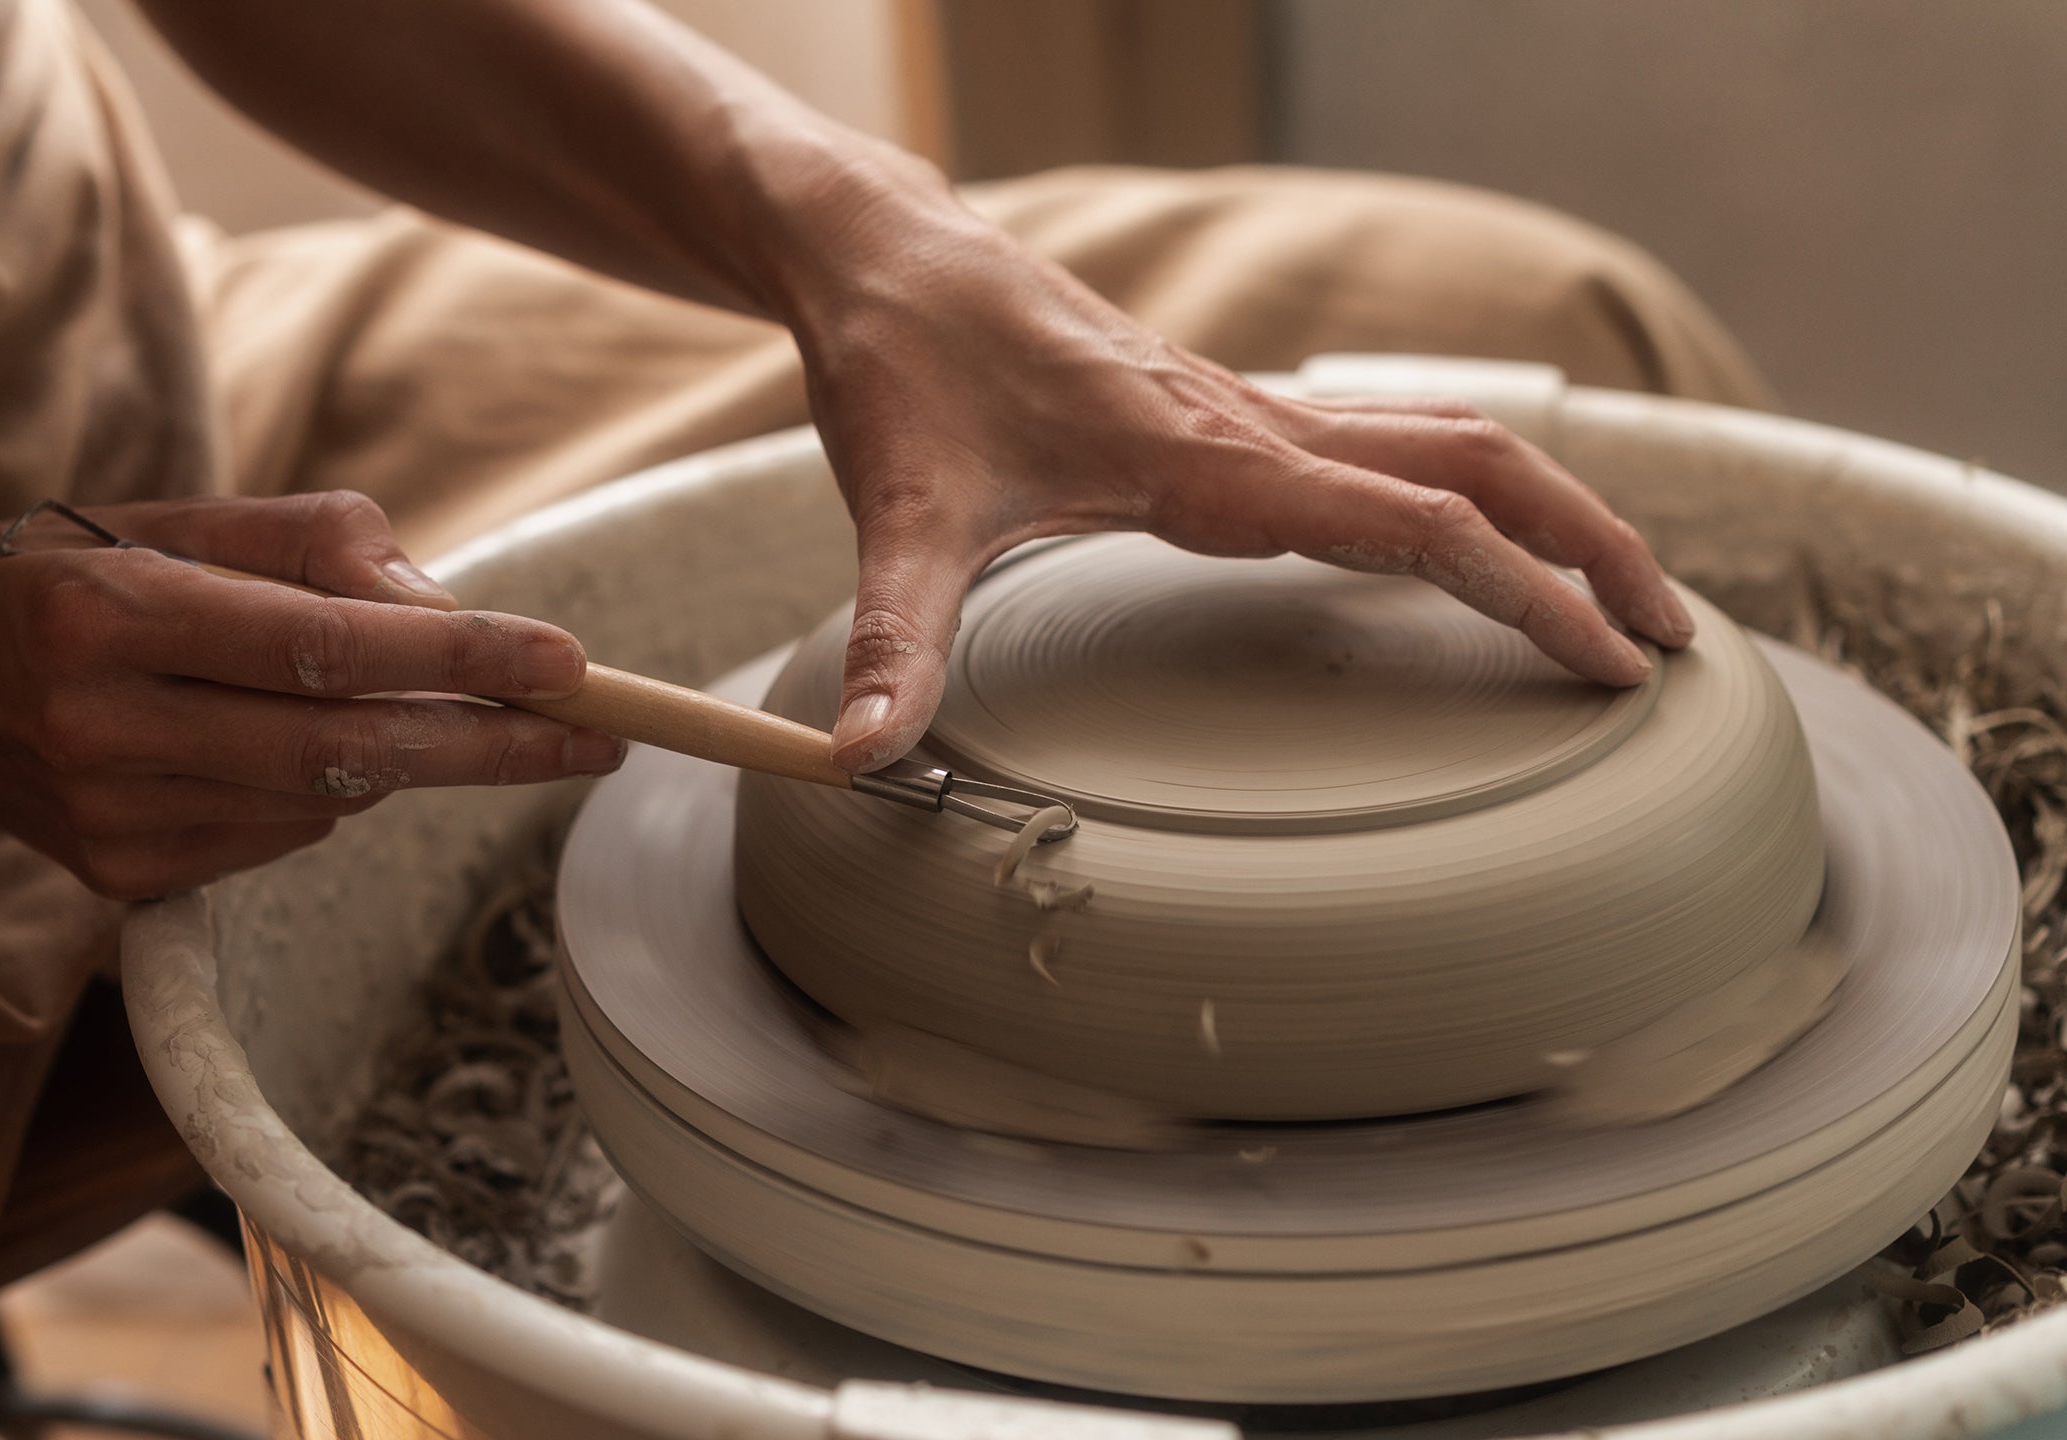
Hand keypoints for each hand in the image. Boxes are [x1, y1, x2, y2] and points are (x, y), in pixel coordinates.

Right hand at [0, 494, 621, 898]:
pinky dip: (325, 791)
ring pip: (326, 800)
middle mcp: (103, 727)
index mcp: (111, 613)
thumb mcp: (182, 516)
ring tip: (418, 705)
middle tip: (597, 735)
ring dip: (402, 755)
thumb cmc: (74, 574)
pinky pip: (283, 838)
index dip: (459, 657)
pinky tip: (286, 743)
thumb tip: (444, 609)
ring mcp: (110, 819)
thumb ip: (319, 543)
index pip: (324, 645)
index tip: (564, 659)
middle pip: (345, 750)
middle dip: (489, 744)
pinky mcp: (121, 880)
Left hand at [792, 213, 1694, 772]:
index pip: (1422, 525)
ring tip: (1618, 598)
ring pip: (1450, 440)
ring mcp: (1251, 413)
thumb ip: (897, 634)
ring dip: (1548, 511)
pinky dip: (1471, 489)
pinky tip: (1476, 542)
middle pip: (1482, 465)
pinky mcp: (1227, 414)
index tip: (1612, 666)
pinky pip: (1390, 443)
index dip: (1529, 595)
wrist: (893, 264)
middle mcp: (1255, 426)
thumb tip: (866, 755)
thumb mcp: (901, 511)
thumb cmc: (906, 375)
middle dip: (1591, 549)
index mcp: (1211, 458)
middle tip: (1668, 643)